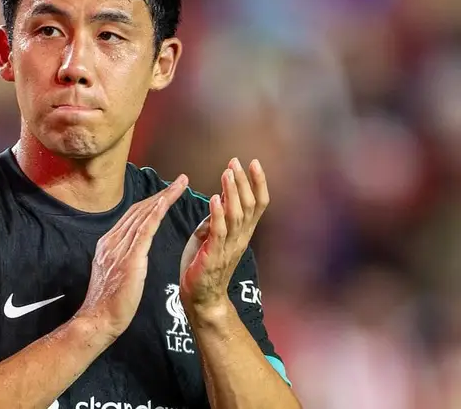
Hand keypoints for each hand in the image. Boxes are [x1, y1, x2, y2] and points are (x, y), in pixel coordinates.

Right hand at [76, 174, 188, 340]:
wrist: (98, 319)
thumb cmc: (108, 303)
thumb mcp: (112, 273)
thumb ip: (121, 258)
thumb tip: (132, 252)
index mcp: (108, 243)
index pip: (132, 216)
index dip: (151, 202)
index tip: (166, 193)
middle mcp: (112, 241)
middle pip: (139, 210)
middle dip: (161, 194)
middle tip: (180, 182)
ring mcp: (119, 248)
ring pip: (143, 215)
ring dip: (163, 198)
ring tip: (180, 186)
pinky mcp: (129, 258)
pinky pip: (144, 230)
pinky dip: (155, 213)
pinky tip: (166, 202)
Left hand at [179, 158, 268, 314]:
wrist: (202, 298)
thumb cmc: (205, 264)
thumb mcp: (213, 235)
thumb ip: (219, 217)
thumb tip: (220, 196)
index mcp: (242, 232)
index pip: (258, 204)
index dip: (258, 183)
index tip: (254, 162)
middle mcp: (240, 238)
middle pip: (249, 205)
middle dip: (244, 182)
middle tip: (236, 162)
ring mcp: (228, 247)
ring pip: (236, 216)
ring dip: (232, 193)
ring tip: (227, 173)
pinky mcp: (213, 256)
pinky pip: (218, 232)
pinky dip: (217, 214)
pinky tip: (214, 199)